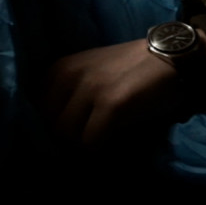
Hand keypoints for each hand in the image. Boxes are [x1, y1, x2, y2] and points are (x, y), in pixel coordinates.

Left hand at [43, 39, 179, 146]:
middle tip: (87, 140)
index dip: (52, 126)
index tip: (71, 132)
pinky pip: (91, 142)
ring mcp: (90, 89)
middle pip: (50, 125)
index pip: (37, 110)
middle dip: (67, 139)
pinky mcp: (111, 105)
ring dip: (83, 145)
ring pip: (67, 136)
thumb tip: (52, 129)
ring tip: (100, 140)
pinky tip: (112, 141)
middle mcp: (68, 75)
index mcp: (59, 68)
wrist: (169, 57)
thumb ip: (68, 92)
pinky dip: (100, 149)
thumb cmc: (129, 68)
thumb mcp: (88, 70)